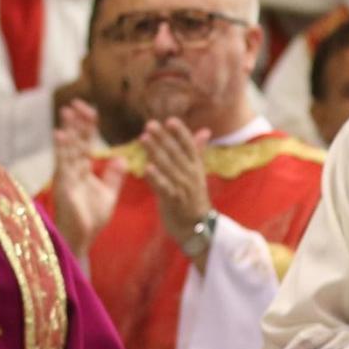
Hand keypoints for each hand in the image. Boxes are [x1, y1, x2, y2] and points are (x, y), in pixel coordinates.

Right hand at [45, 101, 126, 254]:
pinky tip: (60, 135)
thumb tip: (122, 158)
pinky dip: (61, 150)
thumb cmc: (91, 219)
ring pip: (66, 149)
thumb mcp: (108, 193)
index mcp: (82, 171)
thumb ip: (113, 176)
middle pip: (74, 141)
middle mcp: (71, 171)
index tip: (90, 110)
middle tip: (76, 102)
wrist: (83, 240)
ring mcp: (65, 178)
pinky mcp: (62, 187)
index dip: (87, 127)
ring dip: (67, 130)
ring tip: (67, 112)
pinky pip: (62, 165)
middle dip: (75, 122)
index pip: (84, 144)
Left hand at [139, 116, 212, 249]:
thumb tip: (205, 130)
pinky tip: (147, 168)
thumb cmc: (193, 197)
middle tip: (150, 125)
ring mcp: (183, 188)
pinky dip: (156, 178)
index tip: (170, 120)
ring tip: (143, 139)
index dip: (180, 133)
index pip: (189, 146)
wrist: (197, 227)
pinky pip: (164, 187)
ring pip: (167, 166)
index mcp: (196, 167)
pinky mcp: (174, 201)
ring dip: (155, 151)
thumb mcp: (197, 173)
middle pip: (175, 153)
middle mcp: (191, 175)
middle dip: (163, 138)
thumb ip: (197, 150)